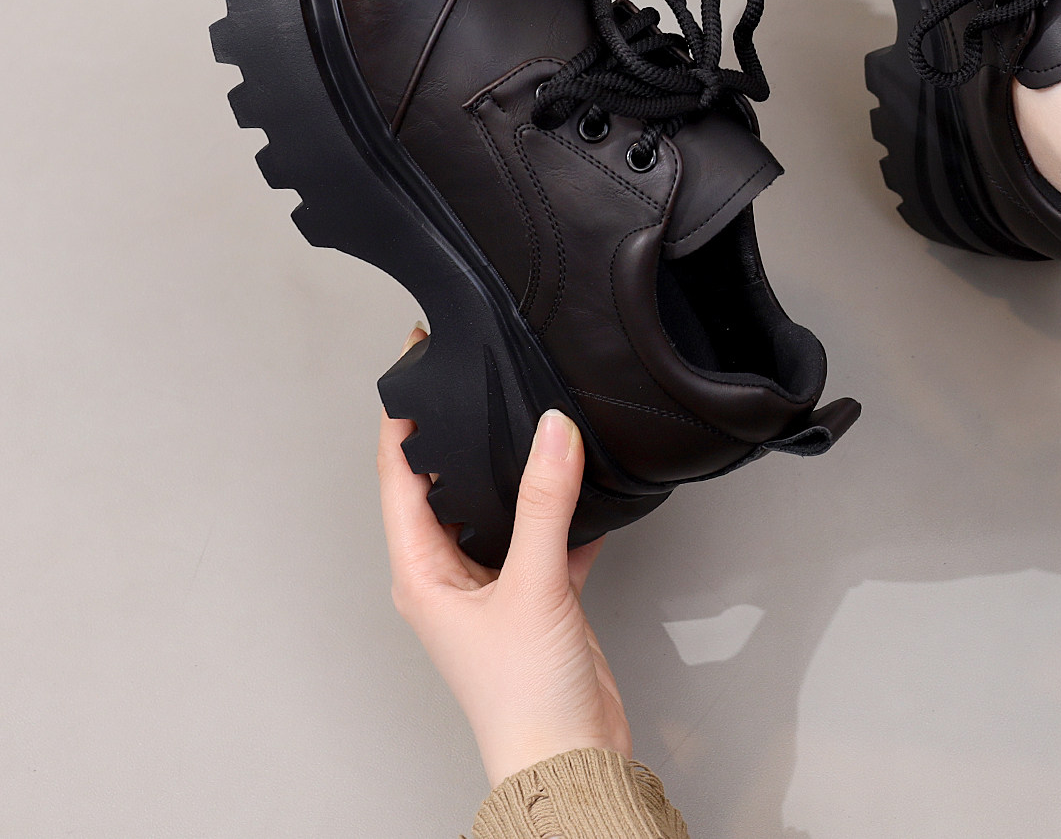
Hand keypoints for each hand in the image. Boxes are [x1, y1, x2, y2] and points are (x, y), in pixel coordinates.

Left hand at [378, 331, 629, 785]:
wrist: (571, 760)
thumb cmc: (523, 700)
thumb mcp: (533, 585)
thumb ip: (545, 502)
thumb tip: (551, 430)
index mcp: (421, 574)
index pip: (399, 480)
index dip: (401, 424)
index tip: (414, 373)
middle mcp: (450, 578)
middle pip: (447, 488)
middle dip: (461, 439)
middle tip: (476, 384)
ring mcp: (494, 588)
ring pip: (501, 510)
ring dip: (519, 475)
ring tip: (538, 428)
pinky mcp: (537, 599)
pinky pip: (547, 537)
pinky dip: (566, 514)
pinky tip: (590, 494)